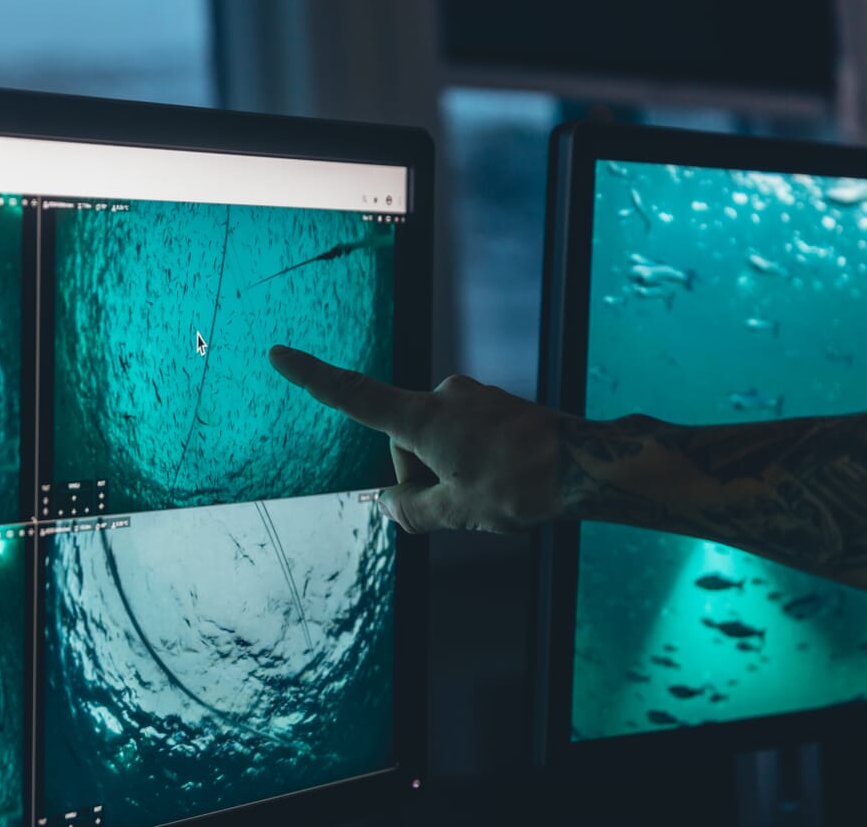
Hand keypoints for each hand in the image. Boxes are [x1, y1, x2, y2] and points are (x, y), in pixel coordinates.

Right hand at [268, 345, 565, 533]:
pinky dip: (470, 463)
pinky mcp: (493, 405)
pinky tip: (503, 482)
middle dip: (421, 477)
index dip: (313, 378)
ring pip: (435, 444)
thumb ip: (411, 510)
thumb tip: (390, 505)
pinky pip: (463, 438)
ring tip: (491, 494)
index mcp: (423, 419)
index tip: (279, 354)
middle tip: (462, 504)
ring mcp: (471, 398)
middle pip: (404, 443)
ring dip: (449, 472)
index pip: (354, 396)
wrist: (588, 466)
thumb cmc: (518, 487)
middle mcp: (443, 398)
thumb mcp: (456, 511)